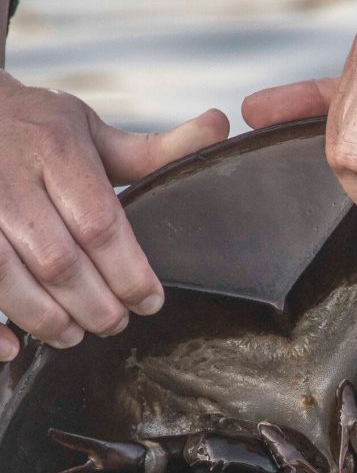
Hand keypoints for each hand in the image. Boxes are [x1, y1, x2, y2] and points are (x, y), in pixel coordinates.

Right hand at [0, 73, 228, 360]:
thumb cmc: (36, 129)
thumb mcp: (91, 131)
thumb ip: (153, 150)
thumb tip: (219, 126)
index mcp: (56, 151)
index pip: (100, 225)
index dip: (130, 274)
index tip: (151, 302)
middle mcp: (9, 178)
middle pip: (59, 261)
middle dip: (96, 305)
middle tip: (117, 324)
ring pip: (8, 278)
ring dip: (49, 320)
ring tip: (77, 334)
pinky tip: (15, 345)